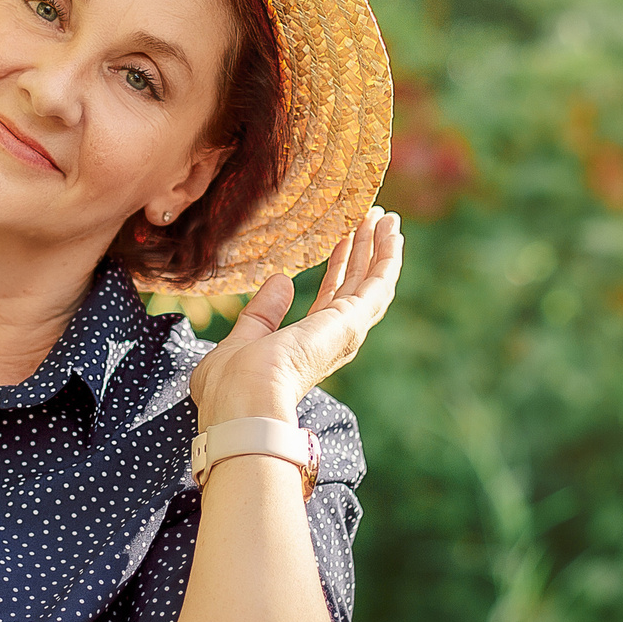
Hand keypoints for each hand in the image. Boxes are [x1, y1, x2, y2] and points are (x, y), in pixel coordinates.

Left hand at [189, 207, 403, 425]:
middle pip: (355, 287)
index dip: (338, 268)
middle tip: (371, 219)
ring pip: (372, 283)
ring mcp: (344, 333)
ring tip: (386, 217)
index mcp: (305, 347)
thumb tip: (281, 281)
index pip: (329, 300)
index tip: (342, 240)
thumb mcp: (242, 340)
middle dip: (364, 252)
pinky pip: (378, 283)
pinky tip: (391, 230)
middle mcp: (331, 341)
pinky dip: (387, 255)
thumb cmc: (231, 387)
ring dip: (380, 248)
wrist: (243, 405)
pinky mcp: (351, 322)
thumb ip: (262, 314)